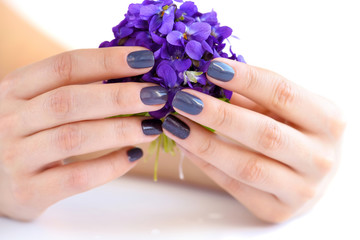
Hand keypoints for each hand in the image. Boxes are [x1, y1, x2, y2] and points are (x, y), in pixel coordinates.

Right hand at [0, 47, 165, 220]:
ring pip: (74, 137)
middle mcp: (10, 120)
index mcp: (14, 89)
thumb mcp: (36, 103)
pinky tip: (134, 155)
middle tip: (157, 95)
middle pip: (70, 100)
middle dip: (119, 96)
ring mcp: (16, 157)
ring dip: (120, 130)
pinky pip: (77, 177)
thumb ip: (73, 88)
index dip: (108, 60)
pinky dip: (111, 166)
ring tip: (152, 127)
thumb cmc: (27, 134)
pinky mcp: (29, 191)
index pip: (65, 66)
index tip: (145, 59)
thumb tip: (132, 74)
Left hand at [162, 58, 344, 222]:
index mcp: (328, 121)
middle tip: (183, 98)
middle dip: (219, 114)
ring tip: (176, 124)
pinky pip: (235, 186)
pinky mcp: (277, 209)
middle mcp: (321, 158)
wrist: (310, 172)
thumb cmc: (294, 131)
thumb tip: (205, 78)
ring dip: (205, 143)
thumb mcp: (282, 108)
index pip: (283, 94)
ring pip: (247, 166)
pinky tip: (186, 145)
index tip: (210, 67)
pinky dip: (206, 164)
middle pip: (264, 134)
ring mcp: (302, 189)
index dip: (245, 79)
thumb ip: (251, 95)